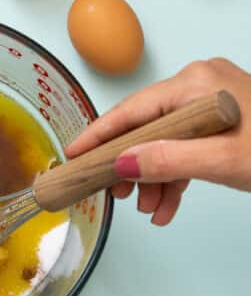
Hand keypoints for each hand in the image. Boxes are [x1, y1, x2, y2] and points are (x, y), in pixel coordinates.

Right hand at [66, 58, 250, 225]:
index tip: (73, 155)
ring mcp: (211, 102)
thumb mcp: (221, 161)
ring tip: (151, 211)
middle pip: (146, 127)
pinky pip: (186, 146)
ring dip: (155, 179)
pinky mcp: (222, 121)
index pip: (132, 111)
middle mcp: (199, 85)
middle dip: (131, 167)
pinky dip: (177, 175)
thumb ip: (166, 162)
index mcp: (195, 84)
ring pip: (165, 142)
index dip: (99, 136)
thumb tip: (121, 164)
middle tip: (115, 196)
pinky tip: (169, 206)